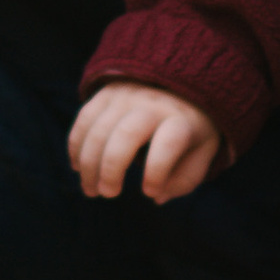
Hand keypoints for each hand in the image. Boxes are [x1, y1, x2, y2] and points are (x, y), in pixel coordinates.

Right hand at [70, 83, 221, 204]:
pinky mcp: (106, 93)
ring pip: (99, 129)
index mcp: (182, 120)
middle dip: (111, 169)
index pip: (169, 144)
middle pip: (126, 134)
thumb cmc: (189, 129)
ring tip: (91, 190)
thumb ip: (184, 179)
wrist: (179, 82)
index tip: (149, 191)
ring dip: (88, 164)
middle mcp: (153, 104)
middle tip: (109, 194)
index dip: (156, 171)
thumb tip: (156, 196)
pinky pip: (84, 120)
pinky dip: (76, 146)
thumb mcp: (203, 152)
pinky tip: (78, 168)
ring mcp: (126, 96)